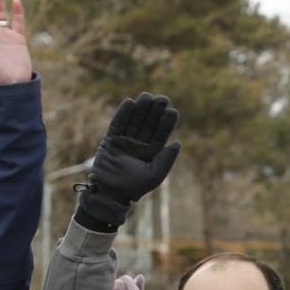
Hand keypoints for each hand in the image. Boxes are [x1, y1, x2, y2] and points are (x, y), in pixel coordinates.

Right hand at [78, 94, 181, 229]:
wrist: (110, 192)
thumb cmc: (134, 187)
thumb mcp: (155, 175)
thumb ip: (167, 160)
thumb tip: (178, 142)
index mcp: (151, 153)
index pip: (160, 134)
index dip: (166, 122)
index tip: (172, 111)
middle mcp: (139, 145)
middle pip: (148, 123)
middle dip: (155, 111)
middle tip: (162, 99)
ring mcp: (125, 141)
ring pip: (134, 120)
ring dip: (140, 108)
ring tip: (147, 96)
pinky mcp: (111, 140)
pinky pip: (118, 123)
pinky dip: (123, 113)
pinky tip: (130, 102)